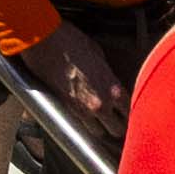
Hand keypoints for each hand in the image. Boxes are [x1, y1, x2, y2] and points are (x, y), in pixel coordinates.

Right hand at [13, 23, 128, 148]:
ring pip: (99, 133)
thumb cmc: (71, 41)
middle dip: (118, 125)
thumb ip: (107, 74)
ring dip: (101, 127)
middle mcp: (101, 104)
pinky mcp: (67, 109)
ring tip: (101, 121)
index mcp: (113, 89)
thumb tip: (109, 80)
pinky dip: (86, 123)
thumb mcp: (98, 54)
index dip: (130, 112)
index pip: (131, 113)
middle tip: (118, 119)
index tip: (129, 111)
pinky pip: (82, 125)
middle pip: (117, 130)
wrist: (43, 42)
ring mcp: (82, 110)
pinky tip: (86, 115)